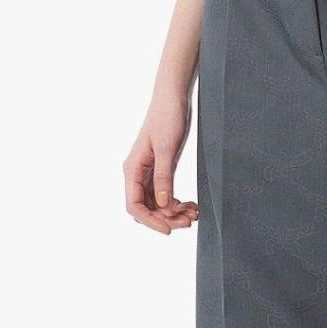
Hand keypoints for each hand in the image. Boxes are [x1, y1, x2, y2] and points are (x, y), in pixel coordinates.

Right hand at [124, 93, 199, 234]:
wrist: (173, 98)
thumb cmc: (167, 117)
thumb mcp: (167, 148)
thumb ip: (164, 177)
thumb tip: (162, 204)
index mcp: (132, 169)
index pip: (134, 205)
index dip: (150, 221)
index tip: (169, 229)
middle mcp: (136, 174)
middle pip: (146, 208)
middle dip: (166, 218)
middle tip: (189, 221)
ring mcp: (147, 173)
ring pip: (156, 204)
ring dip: (173, 212)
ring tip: (194, 213)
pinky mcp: (159, 170)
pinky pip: (164, 194)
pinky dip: (176, 203)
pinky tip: (191, 205)